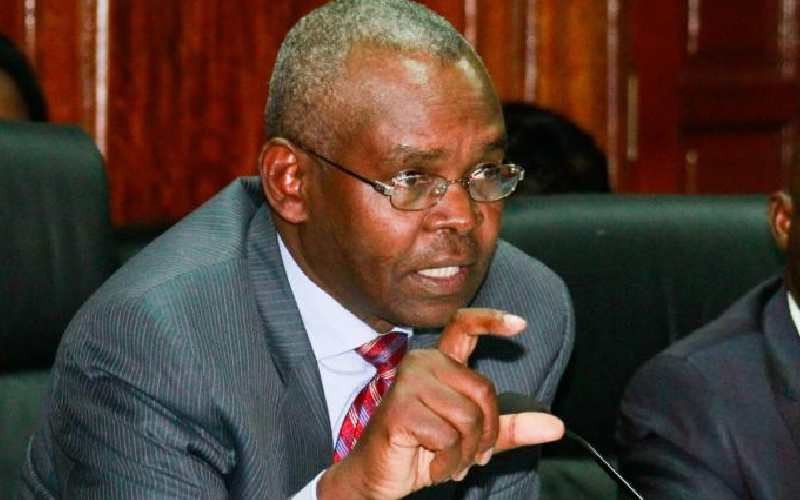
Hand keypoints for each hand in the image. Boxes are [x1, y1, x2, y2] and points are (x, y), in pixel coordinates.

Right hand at [317, 308, 563, 499]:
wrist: (379, 475)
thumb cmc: (421, 450)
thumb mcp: (473, 439)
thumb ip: (510, 428)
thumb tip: (555, 426)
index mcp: (440, 363)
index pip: (464, 327)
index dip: (492, 321)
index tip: (521, 325)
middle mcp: (422, 363)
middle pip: (483, 392)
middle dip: (484, 435)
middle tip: (467, 455)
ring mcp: (408, 383)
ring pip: (468, 418)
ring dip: (464, 453)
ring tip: (446, 460)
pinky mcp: (399, 409)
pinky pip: (448, 437)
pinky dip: (448, 462)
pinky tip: (431, 464)